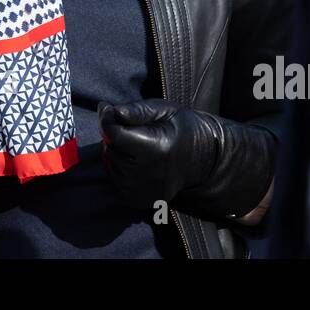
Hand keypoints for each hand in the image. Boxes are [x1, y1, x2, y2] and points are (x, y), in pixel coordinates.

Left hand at [98, 99, 216, 210]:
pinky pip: (115, 180)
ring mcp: (143, 191)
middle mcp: (148, 174)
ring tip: (137, 147)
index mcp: (155, 149)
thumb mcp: (164, 110)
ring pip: (111, 165)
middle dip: (115, 136)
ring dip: (116, 153)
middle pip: (111, 150)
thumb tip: (106, 110)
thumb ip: (135, 110)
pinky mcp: (139, 201)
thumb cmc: (182, 129)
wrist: (203, 160)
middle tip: (133, 130)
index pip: (114, 135)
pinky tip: (137, 162)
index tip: (108, 109)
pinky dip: (119, 169)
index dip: (107, 119)